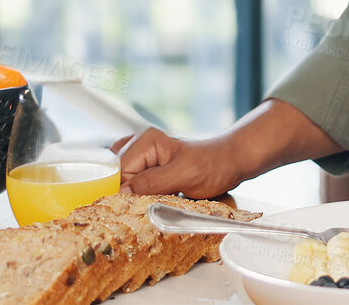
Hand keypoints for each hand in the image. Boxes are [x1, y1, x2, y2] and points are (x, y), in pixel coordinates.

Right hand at [110, 126, 244, 198]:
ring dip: (132, 197)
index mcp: (146, 142)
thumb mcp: (184, 175)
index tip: (133, 207)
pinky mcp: (149, 170)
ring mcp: (144, 158)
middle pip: (117, 177)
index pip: (118, 171)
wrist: (231, 163)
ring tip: (153, 201)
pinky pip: (133, 186)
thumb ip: (153, 182)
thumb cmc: (213, 165)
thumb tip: (123, 192)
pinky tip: (151, 201)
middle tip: (149, 204)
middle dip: (127, 195)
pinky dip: (138, 197)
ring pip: (122, 183)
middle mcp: (141, 147)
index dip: (123, 192)